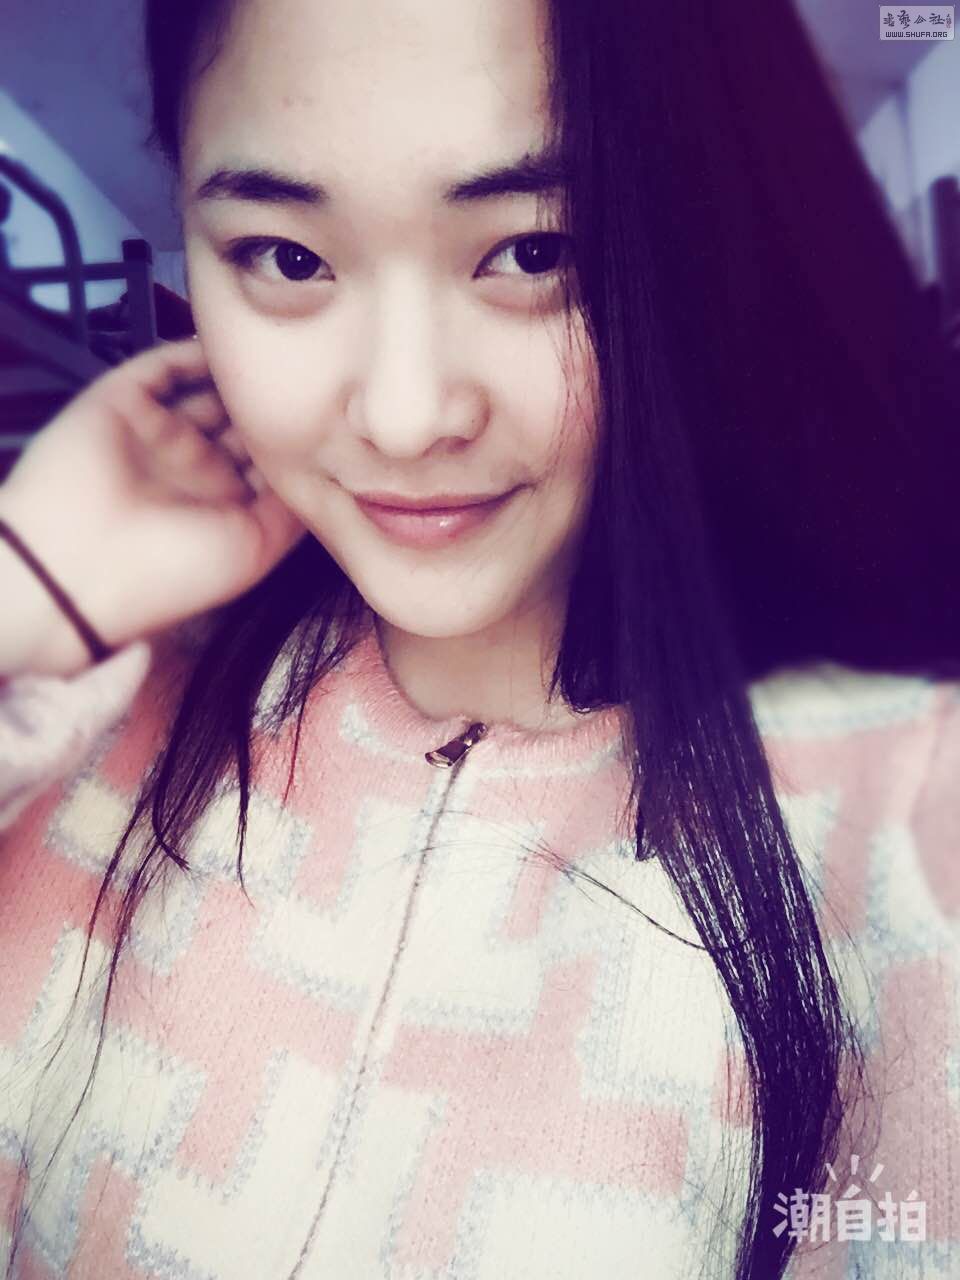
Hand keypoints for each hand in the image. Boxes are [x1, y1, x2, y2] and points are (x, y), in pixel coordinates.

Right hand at [0, 337, 305, 675]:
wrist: (82, 567)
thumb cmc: (173, 573)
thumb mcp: (255, 549)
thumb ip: (292, 508)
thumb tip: (327, 472)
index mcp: (219, 505)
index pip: (265, 462)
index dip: (297, 443)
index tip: (338, 422)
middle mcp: (191, 467)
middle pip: (241, 422)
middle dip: (274, 404)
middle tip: (315, 380)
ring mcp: (158, 433)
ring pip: (206, 391)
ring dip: (240, 377)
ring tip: (281, 357)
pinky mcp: (124, 401)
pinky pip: (165, 367)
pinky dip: (196, 354)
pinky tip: (234, 347)